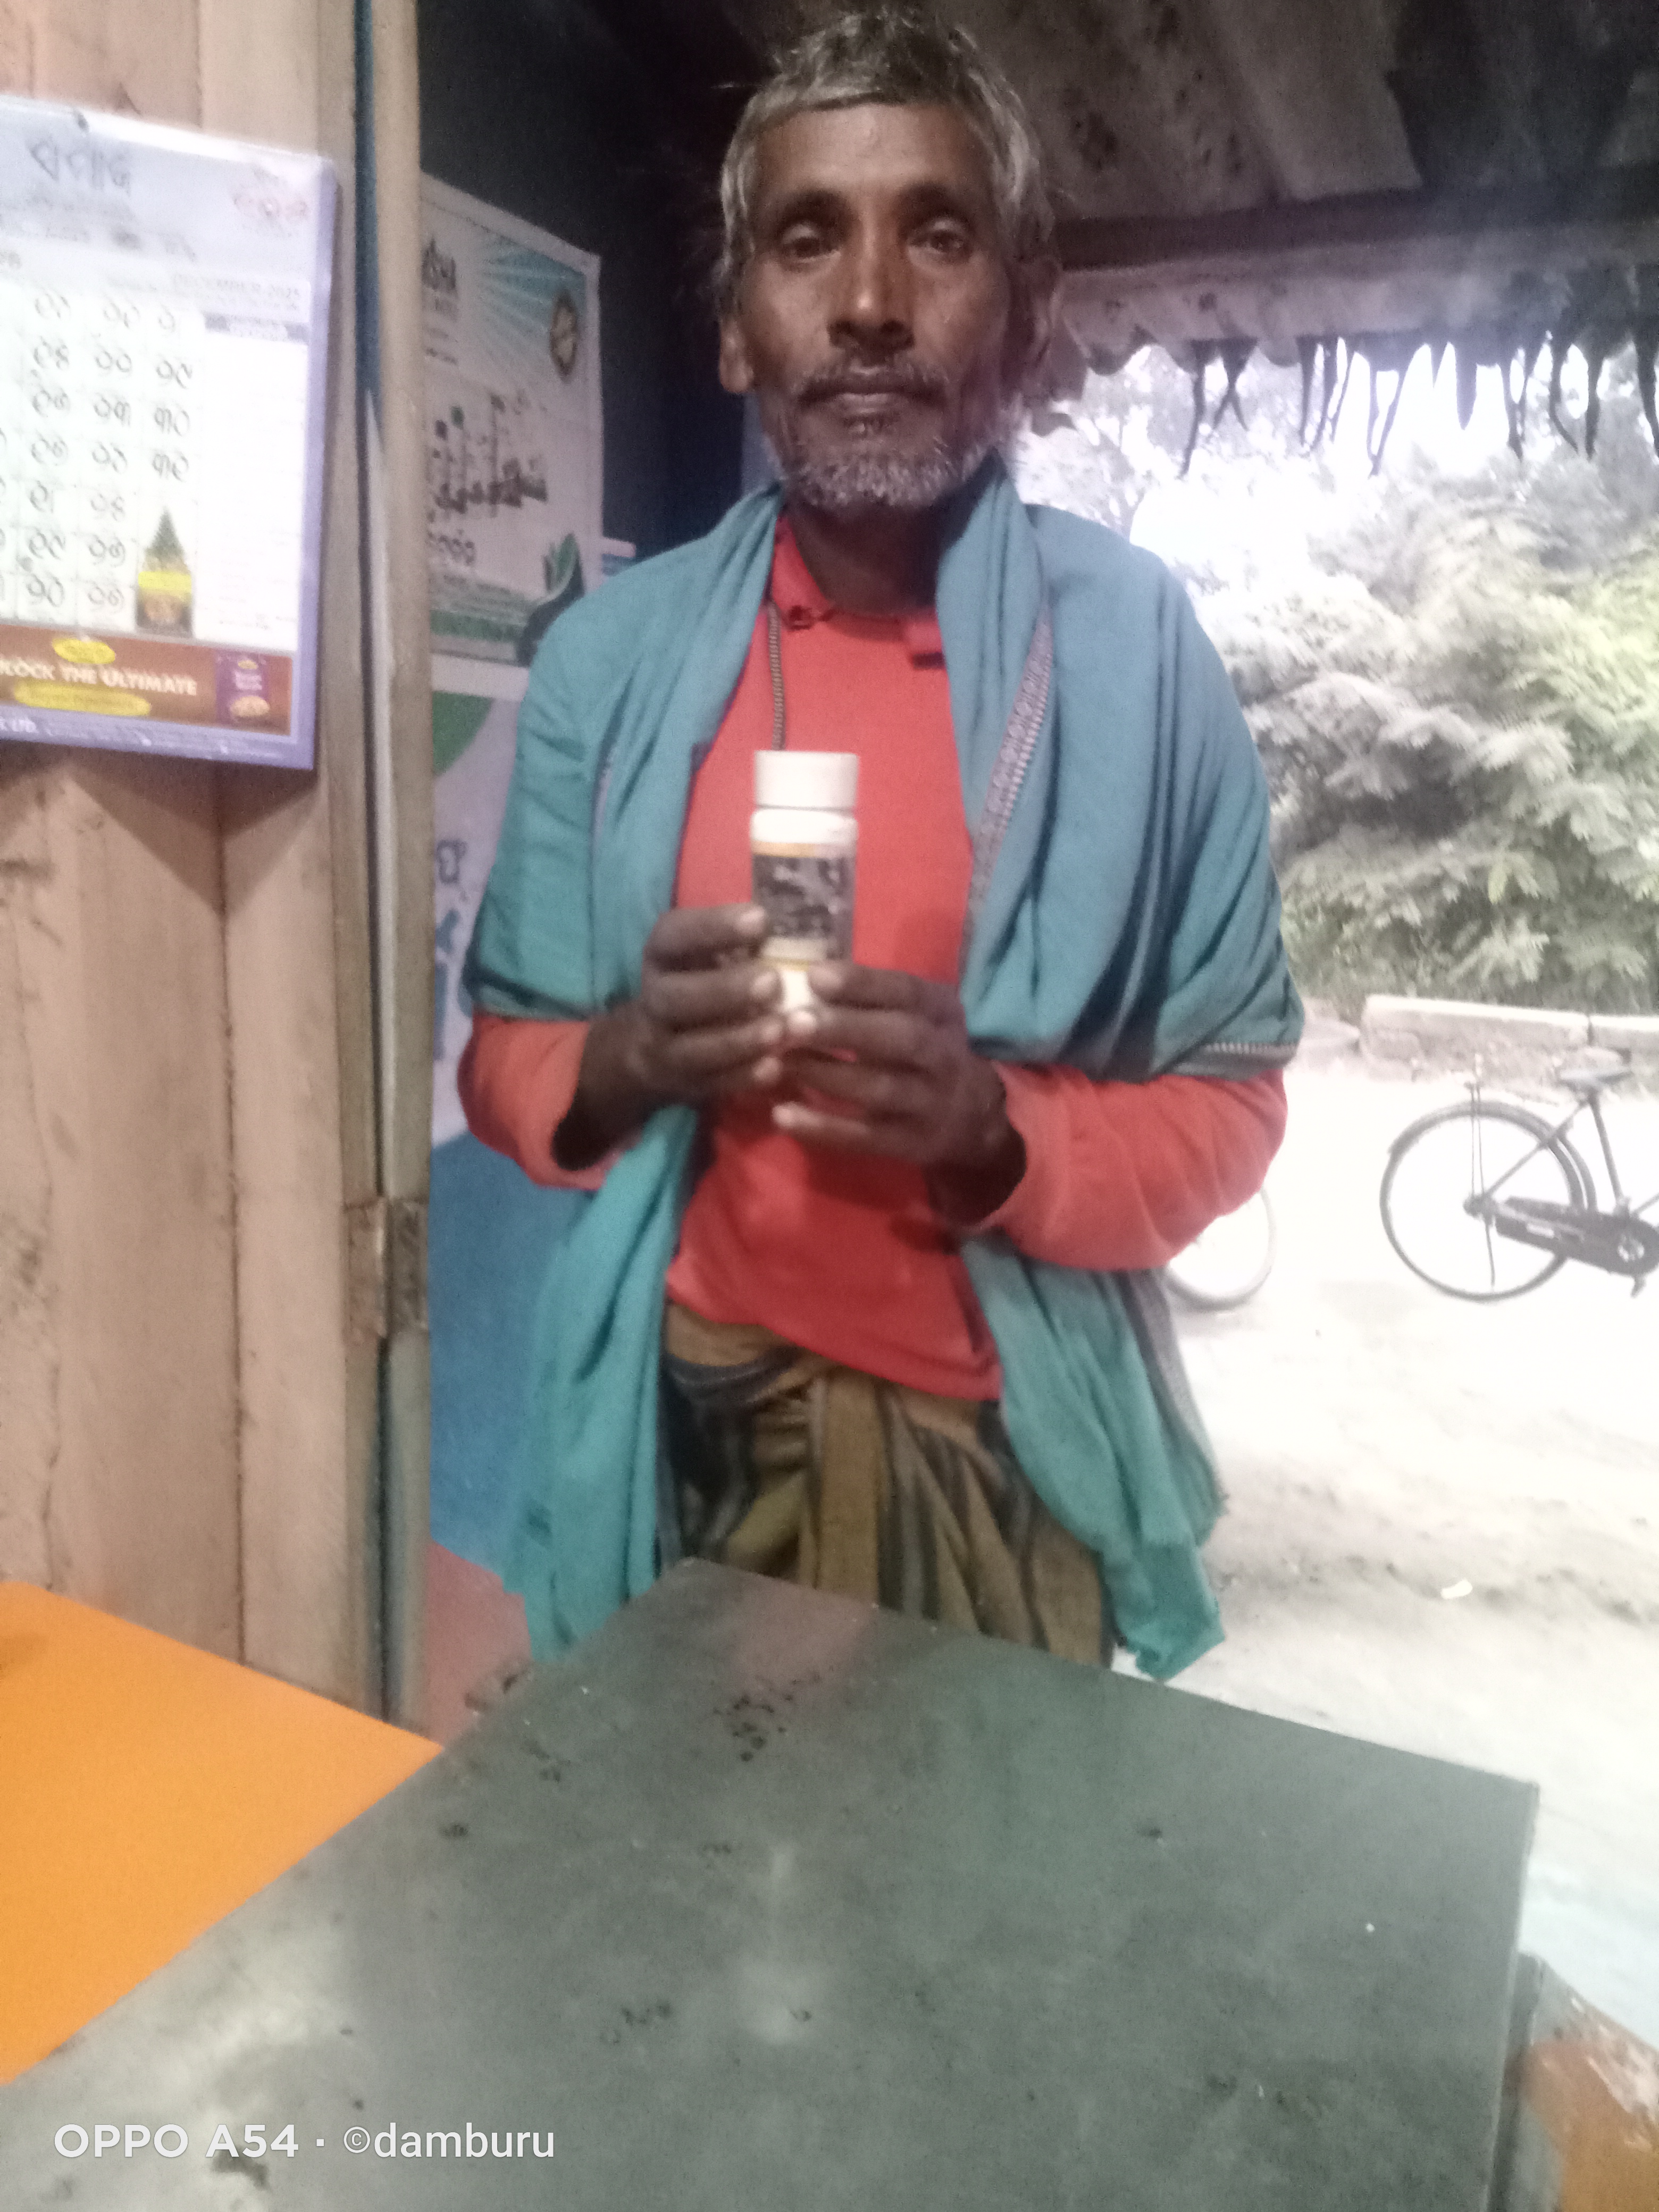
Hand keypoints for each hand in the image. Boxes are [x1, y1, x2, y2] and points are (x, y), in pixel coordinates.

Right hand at [554, 905, 783, 1168]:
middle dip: (723, 990)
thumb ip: (741, 941)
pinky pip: (712, 1084)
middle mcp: (656, 1001)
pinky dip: (744, 1077)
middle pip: (675, 998)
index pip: (674, 935)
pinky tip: (776, 1067)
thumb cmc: (702, 982)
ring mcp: (666, 1048)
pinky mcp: (687, 1085)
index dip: (713, 927)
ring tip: (781, 1028)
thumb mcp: (706, 954)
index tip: (761, 919)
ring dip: (739, 1040)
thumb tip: (798, 920)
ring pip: (692, 1049)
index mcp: (661, 957)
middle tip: (773, 980)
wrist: (652, 1048)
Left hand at [772, 962, 1024, 1221]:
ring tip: (780, 1064)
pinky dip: (824, 1128)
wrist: (972, 1118)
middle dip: (846, 1029)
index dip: (863, 983)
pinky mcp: (913, 1143)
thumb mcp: (916, 1015)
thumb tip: (805, 973)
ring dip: (827, 1075)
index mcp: (940, 1013)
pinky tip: (783, 1116)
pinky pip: (866, 1137)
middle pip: (901, 1039)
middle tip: (793, 1022)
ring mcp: (930, 1103)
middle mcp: (942, 1056)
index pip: (907, 992)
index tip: (815, 975)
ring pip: (881, 1088)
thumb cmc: (923, 1052)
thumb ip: (872, 997)